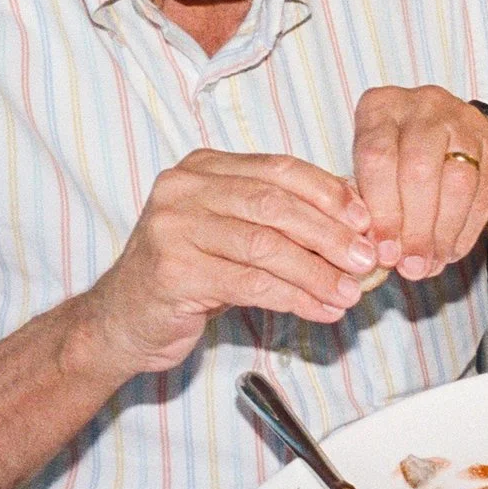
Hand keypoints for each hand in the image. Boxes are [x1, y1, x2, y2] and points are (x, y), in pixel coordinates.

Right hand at [76, 150, 385, 377]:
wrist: (121, 321)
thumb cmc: (189, 274)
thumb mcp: (233, 233)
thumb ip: (280, 218)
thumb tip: (355, 217)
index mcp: (203, 167)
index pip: (279, 169)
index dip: (328, 193)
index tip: (365, 219)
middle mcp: (183, 189)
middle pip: (274, 205)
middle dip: (329, 233)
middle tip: (366, 258)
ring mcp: (172, 227)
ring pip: (265, 245)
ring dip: (316, 271)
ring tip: (349, 292)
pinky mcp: (171, 271)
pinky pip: (249, 282)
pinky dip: (294, 297)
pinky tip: (320, 310)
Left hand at [349, 86, 487, 281]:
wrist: (463, 150)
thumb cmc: (404, 166)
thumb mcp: (377, 175)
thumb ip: (372, 205)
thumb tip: (382, 254)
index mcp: (382, 107)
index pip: (377, 156)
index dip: (380, 209)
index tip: (383, 251)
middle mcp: (424, 105)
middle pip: (419, 169)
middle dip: (414, 227)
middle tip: (409, 267)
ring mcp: (465, 119)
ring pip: (456, 183)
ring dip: (441, 233)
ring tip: (429, 265)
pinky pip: (483, 193)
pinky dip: (465, 230)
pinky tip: (451, 252)